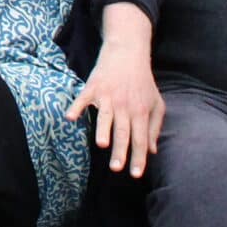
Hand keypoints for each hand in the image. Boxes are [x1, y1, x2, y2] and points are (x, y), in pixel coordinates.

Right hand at [66, 47, 165, 176]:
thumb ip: (154, 127)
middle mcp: (125, 105)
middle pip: (123, 131)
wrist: (128, 52)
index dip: (138, 157)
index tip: (136, 174)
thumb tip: (151, 151)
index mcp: (141, 111)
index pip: (140, 139)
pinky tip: (71, 117)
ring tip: (102, 144)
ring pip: (106, 117)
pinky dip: (76, 107)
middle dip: (120, 151)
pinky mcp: (94, 86)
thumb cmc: (143, 82)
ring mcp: (108, 96)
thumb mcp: (156, 103)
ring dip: (103, 130)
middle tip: (116, 168)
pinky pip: (83, 99)